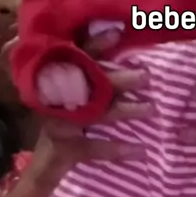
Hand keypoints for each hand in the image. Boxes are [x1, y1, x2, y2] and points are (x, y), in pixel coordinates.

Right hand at [28, 33, 153, 189]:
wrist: (44, 163)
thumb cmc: (65, 120)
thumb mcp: (74, 95)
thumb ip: (93, 75)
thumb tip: (127, 47)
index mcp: (58, 80)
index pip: (76, 55)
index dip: (96, 44)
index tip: (118, 33)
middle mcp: (56, 97)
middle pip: (88, 83)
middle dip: (118, 78)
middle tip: (146, 75)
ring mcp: (58, 123)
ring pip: (95, 113)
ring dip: (124, 110)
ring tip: (151, 109)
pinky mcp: (65, 148)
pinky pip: (94, 148)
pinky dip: (117, 149)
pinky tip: (139, 150)